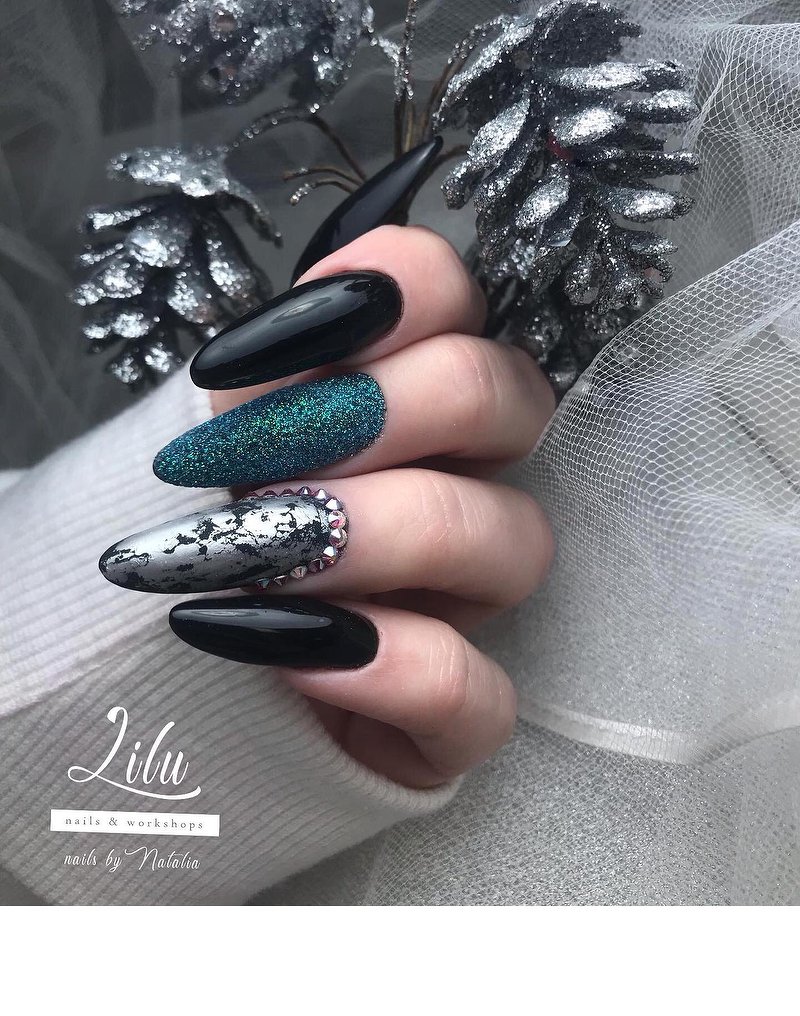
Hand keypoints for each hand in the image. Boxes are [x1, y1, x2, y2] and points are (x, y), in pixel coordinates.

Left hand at [153, 226, 554, 787]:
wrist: (147, 692)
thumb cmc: (172, 551)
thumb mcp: (183, 454)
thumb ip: (237, 394)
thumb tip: (254, 366)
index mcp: (402, 405)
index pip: (450, 296)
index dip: (383, 292)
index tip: (252, 353)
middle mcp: (459, 485)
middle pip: (507, 396)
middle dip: (383, 411)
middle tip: (256, 459)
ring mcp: (467, 605)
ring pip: (519, 544)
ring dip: (384, 534)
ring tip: (257, 557)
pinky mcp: (454, 718)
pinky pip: (486, 699)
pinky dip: (397, 670)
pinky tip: (291, 656)